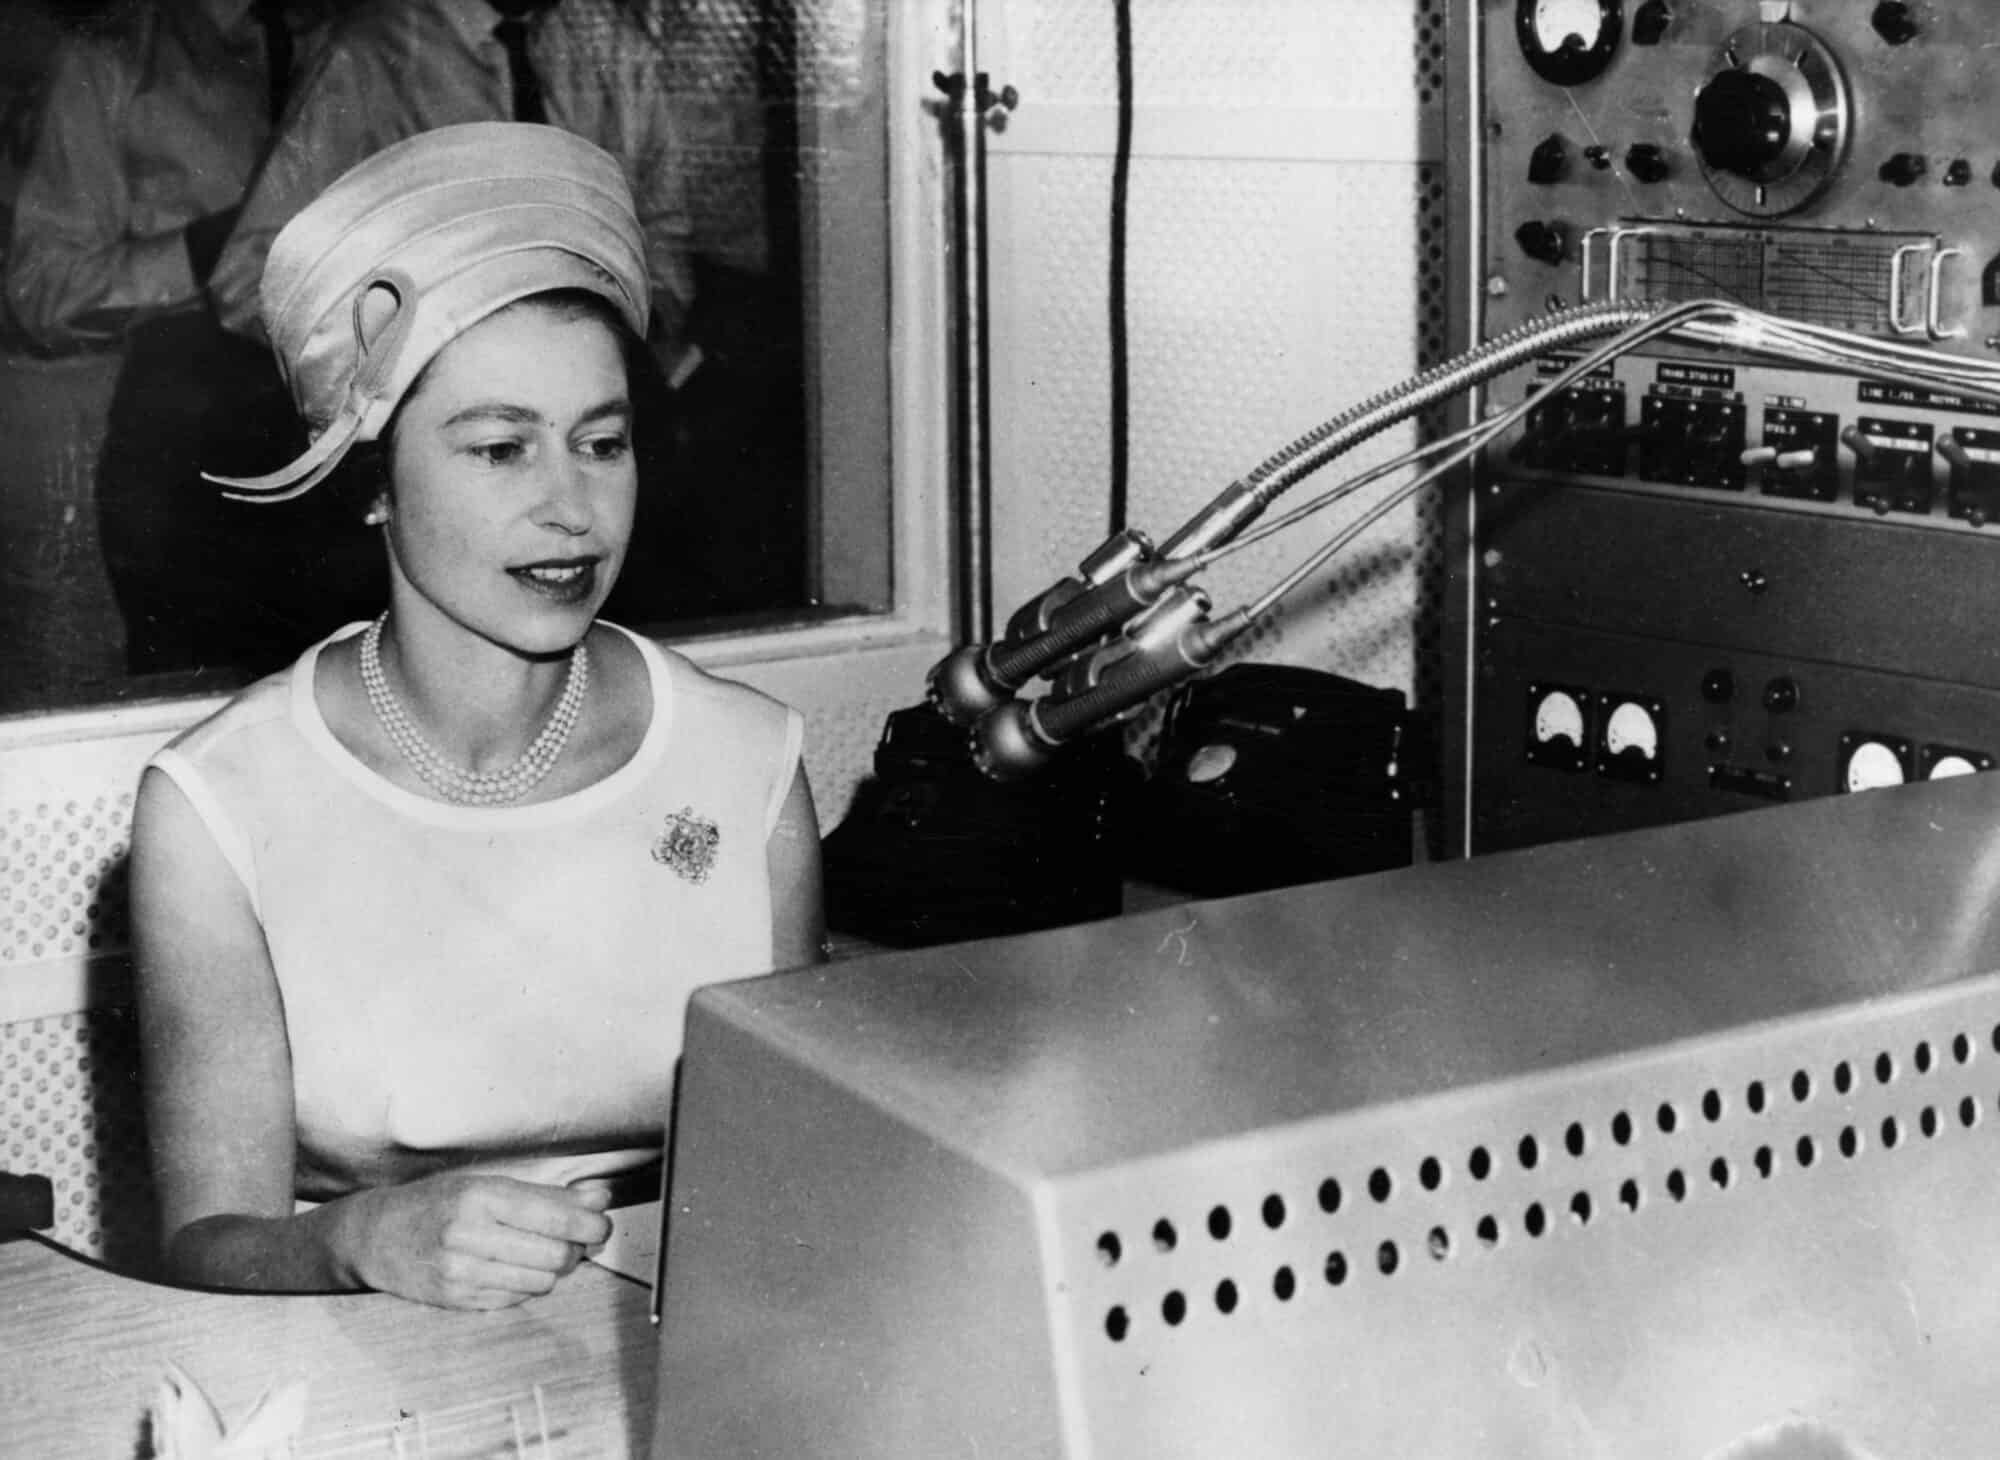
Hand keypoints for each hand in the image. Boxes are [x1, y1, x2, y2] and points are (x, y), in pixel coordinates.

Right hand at [336, 1173, 613, 1309]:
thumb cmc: (436, 1203)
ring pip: (541, 1281)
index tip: (602, 1224)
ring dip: (554, 1269)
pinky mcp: (456, 1301)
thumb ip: (548, 1193)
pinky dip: (527, 1286)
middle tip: (576, 1240)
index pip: (555, 1215)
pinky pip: (516, 1299)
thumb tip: (600, 1196)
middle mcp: (468, 1235)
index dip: (591, 1223)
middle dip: (576, 1248)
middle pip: (554, 1254)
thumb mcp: (488, 1184)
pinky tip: (514, 1269)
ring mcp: (460, 1273)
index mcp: (479, 1196)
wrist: (375, 1236)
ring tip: (543, 1252)